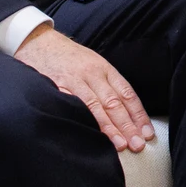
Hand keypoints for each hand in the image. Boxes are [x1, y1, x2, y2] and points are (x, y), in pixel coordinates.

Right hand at [14, 27, 154, 152]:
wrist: (38, 41)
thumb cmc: (69, 57)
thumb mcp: (93, 64)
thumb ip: (107, 85)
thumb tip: (127, 114)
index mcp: (105, 69)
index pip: (127, 94)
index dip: (138, 114)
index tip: (146, 132)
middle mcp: (92, 75)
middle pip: (114, 103)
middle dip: (127, 125)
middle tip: (137, 144)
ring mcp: (74, 82)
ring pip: (95, 107)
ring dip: (109, 128)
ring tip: (120, 144)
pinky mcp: (55, 88)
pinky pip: (71, 106)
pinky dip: (82, 121)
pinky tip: (90, 134)